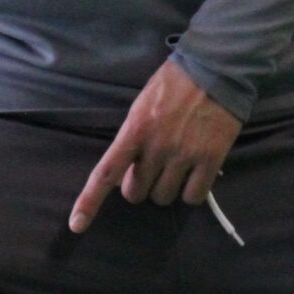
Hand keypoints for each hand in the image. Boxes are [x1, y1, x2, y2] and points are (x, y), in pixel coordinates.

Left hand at [69, 59, 241, 233]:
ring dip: (167, 188)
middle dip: (140, 185)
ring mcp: (184, 154)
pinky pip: (193, 196)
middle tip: (152, 168)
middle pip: (136, 193)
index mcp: (134, 130)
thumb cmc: (175, 83)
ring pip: (163, 197)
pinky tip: (196, 174)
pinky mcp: (210, 159)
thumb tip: (127, 171)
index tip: (77, 225)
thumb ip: (133, 137)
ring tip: (177, 166)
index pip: (105, 172)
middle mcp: (156, 146)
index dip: (89, 201)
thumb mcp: (142, 105)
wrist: (216, 68)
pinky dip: (192, 191)